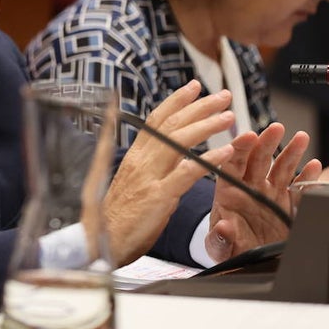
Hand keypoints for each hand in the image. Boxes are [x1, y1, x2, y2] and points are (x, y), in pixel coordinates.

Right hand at [105, 80, 236, 265]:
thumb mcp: (134, 183)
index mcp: (135, 156)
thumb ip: (151, 166)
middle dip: (200, 106)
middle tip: (224, 95)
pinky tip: (226, 151)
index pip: (157, 119)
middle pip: (172, 124)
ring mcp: (149, 177)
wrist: (100, 241)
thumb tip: (171, 153)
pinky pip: (187, 172)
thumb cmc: (119, 217)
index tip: (195, 86)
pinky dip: (208, 159)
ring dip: (207, 125)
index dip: (177, 100)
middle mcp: (141, 160)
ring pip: (180, 141)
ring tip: (229, 116)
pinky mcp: (159, 196)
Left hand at [205, 124, 322, 262]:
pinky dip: (308, 178)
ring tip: (301, 138)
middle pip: (258, 159)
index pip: (232, 163)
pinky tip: (314, 166)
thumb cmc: (226, 247)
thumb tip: (224, 228)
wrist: (246, 260)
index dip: (240, 148)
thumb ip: (220, 238)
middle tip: (276, 128)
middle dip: (267, 142)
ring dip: (291, 152)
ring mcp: (270, 194)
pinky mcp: (287, 204)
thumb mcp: (218, 246)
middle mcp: (250, 187)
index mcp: (228, 191)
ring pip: (280, 168)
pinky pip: (299, 188)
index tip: (249, 136)